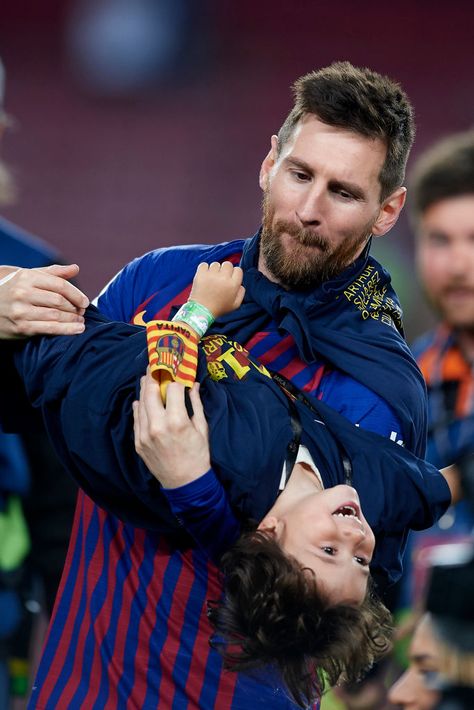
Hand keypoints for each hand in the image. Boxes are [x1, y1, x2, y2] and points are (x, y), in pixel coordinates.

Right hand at [0, 263, 88, 338]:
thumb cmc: (10, 289)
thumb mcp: (27, 276)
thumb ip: (53, 273)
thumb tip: (76, 269)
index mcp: (27, 278)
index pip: (60, 285)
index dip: (76, 294)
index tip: (85, 302)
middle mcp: (23, 293)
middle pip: (59, 301)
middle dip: (75, 308)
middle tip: (83, 312)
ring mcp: (21, 311)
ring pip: (56, 315)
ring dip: (73, 320)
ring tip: (81, 321)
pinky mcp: (21, 327)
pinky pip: (49, 329)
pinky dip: (66, 330)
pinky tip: (77, 330)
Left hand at [133, 371, 210, 487]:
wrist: (185, 483)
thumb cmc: (198, 455)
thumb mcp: (201, 428)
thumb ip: (195, 403)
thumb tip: (193, 384)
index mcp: (176, 421)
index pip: (172, 388)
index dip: (175, 377)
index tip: (175, 369)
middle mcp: (157, 425)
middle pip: (150, 392)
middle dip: (153, 376)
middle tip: (155, 366)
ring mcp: (144, 434)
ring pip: (140, 404)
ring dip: (144, 389)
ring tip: (147, 378)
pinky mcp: (138, 442)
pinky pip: (136, 419)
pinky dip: (139, 407)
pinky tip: (141, 400)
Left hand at [189, 261, 244, 317]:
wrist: (202, 310)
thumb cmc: (219, 308)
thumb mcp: (235, 304)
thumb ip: (241, 292)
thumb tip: (240, 284)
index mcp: (233, 284)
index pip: (238, 269)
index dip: (234, 274)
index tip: (229, 279)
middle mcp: (223, 278)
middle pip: (228, 264)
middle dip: (225, 270)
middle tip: (221, 278)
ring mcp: (211, 275)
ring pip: (216, 264)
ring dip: (214, 270)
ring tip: (212, 279)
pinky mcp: (201, 274)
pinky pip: (204, 264)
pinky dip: (205, 269)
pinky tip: (205, 276)